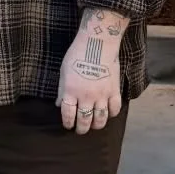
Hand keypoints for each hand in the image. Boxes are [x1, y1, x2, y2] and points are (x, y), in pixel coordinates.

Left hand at [56, 9, 127, 132]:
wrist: (98, 42)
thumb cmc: (77, 54)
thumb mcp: (63, 71)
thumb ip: (61, 90)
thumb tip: (59, 104)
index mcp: (70, 91)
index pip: (68, 115)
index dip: (67, 123)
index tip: (68, 125)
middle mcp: (86, 97)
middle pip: (84, 120)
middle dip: (81, 129)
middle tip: (80, 130)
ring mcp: (101, 95)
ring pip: (100, 119)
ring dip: (96, 125)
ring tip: (94, 126)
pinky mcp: (114, 90)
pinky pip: (114, 109)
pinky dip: (111, 114)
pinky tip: (108, 113)